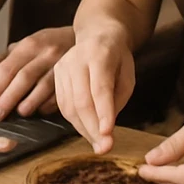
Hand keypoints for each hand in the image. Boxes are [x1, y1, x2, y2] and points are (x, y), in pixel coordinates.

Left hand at [0, 25, 73, 122]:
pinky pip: (62, 91)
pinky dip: (51, 102)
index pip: (6, 69)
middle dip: (6, 98)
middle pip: (23, 77)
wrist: (80, 37)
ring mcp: (61, 64)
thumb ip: (6, 61)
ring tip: (18, 114)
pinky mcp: (76, 75)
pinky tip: (41, 111)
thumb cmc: (46, 46)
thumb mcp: (25, 46)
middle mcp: (44, 54)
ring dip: (31, 100)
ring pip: (44, 84)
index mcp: (28, 45)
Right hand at [54, 29, 134, 154]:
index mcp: (99, 54)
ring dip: (84, 129)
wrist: (97, 34)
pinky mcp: (56, 74)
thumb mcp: (127, 75)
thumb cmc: (118, 58)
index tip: (109, 136)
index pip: (100, 88)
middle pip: (81, 100)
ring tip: (99, 145)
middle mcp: (76, 59)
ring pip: (69, 105)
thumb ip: (117, 99)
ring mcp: (62, 66)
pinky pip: (62, 104)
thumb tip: (105, 129)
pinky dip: (75, 122)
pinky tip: (87, 131)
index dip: (104, 113)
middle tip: (105, 149)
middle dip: (93, 128)